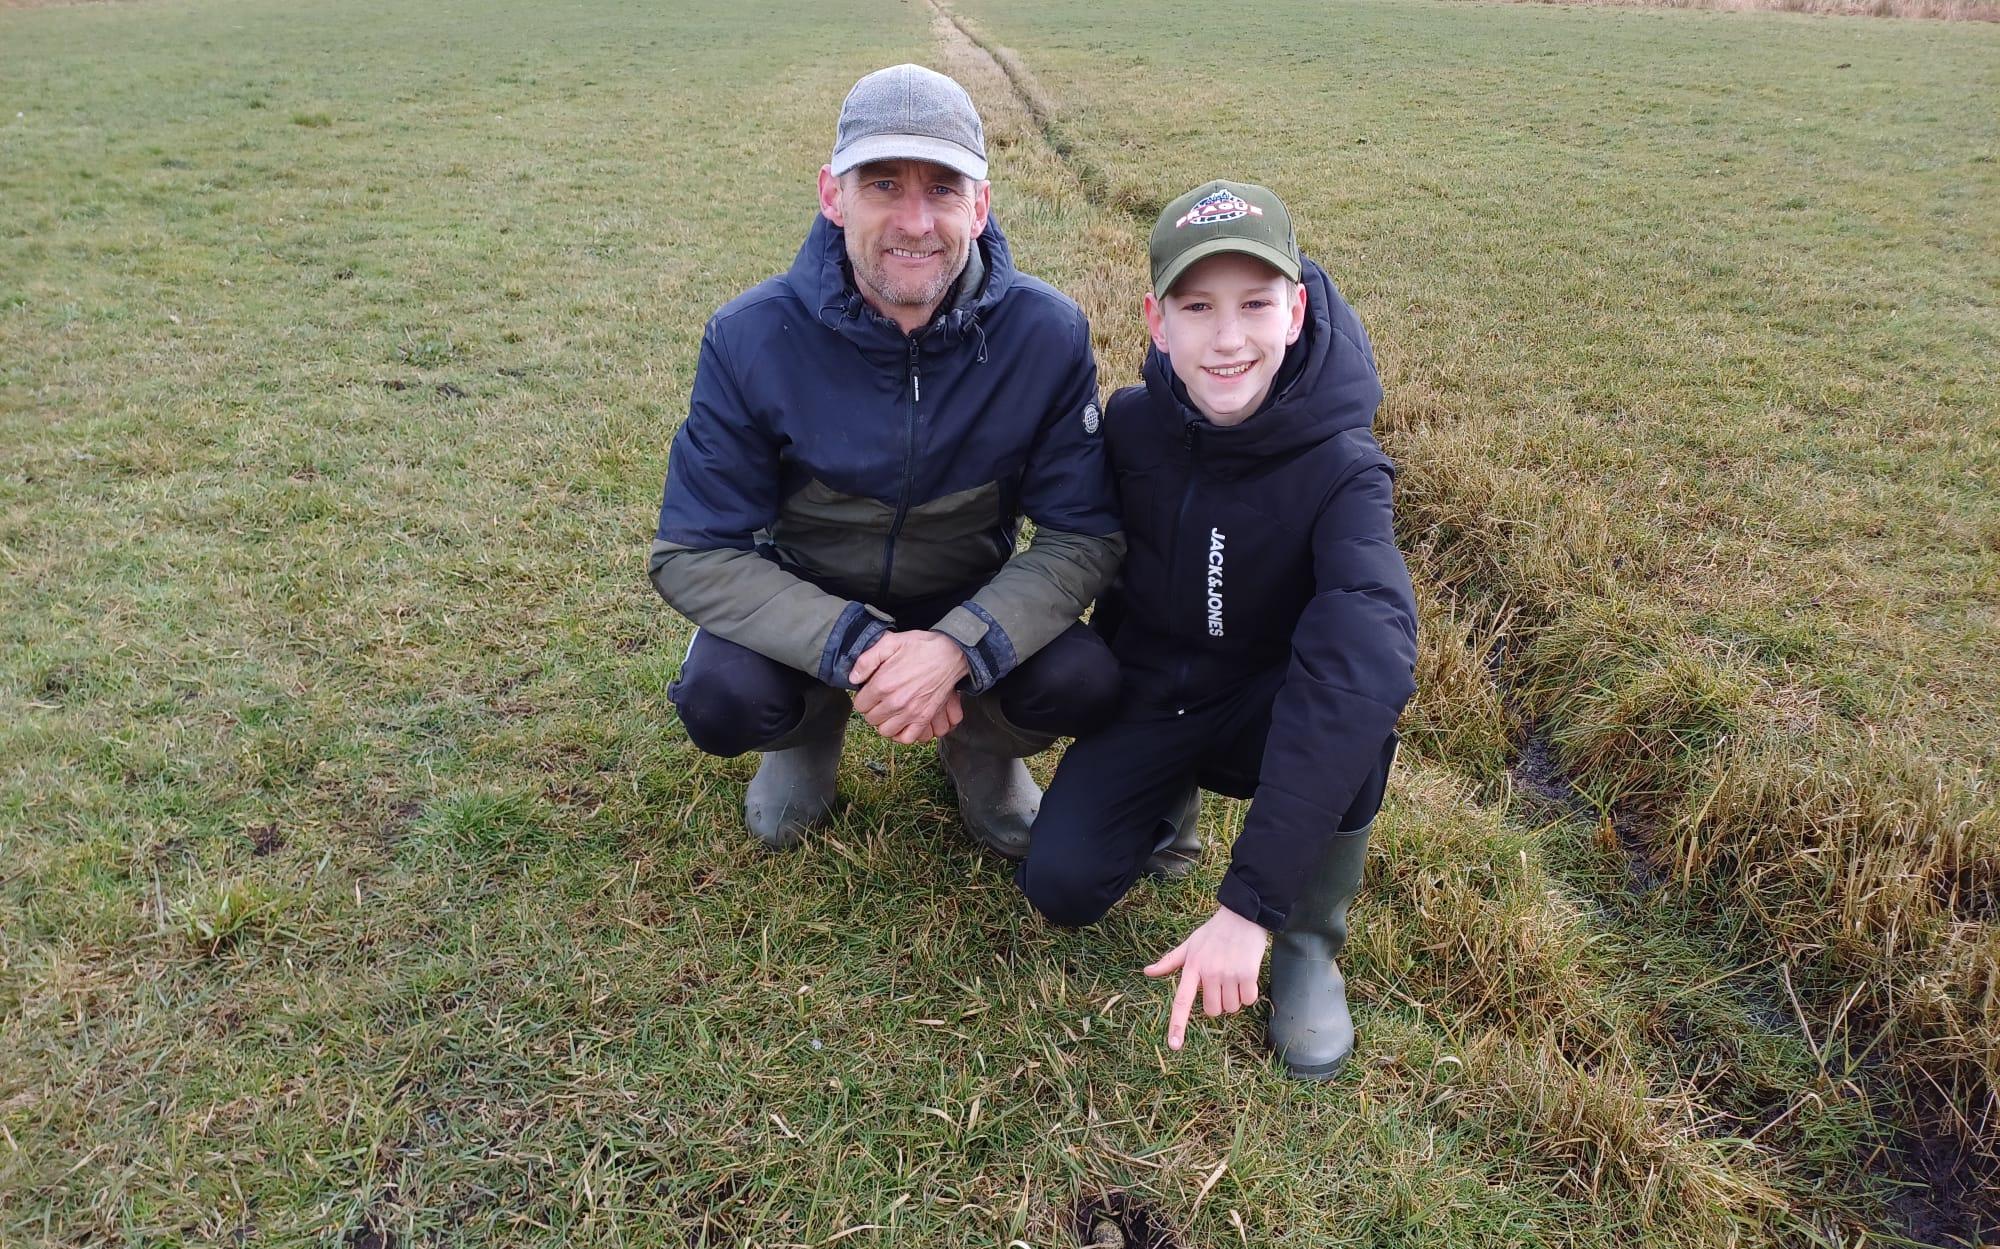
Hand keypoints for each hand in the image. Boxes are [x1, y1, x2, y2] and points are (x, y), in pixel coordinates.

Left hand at [850, 630, 970, 743]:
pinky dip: (901, 734)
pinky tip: (900, 723)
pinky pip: (907, 738)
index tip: (870, 692)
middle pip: (871, 719)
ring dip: (884, 722)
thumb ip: (866, 660)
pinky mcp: (924, 718)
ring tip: (889, 712)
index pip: (860, 705)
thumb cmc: (921, 646)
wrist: (950, 653)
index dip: (863, 698)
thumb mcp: (890, 642)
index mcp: (883, 684)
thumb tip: (853, 678)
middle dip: (872, 710)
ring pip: (885, 731)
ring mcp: (911, 712)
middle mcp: (895, 702)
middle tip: (879, 700)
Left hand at [1143, 906, 1270, 1050]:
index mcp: (1192, 968)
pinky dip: (1248, 994)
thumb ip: (1169, 962)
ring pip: (1231, 1008)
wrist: (1242, 916)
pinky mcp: (1248, 974)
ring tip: (1233, 976)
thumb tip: (1147, 972)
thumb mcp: (1189, 944)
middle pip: (1212, 1011)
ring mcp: (1229, 974)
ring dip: (1234, 998)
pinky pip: (1248, 1001)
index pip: (1182, 1001)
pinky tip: (1246, 976)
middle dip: (1216, 1002)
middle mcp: (1209, 973)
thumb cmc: (1213, 932)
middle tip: (1220, 982)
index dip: (1177, 1024)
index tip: (1174, 1046)